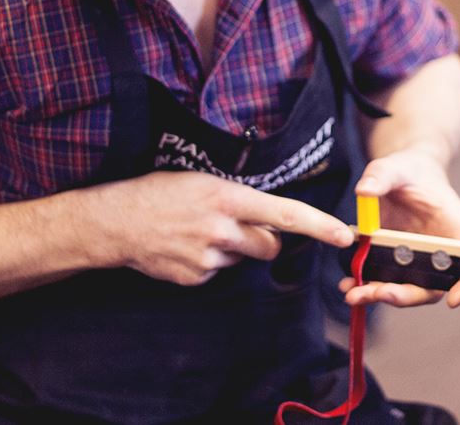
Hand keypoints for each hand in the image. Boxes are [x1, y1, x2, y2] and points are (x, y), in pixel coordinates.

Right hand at [82, 170, 353, 286]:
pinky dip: (210, 261)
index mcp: (226, 198)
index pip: (284, 213)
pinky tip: (186, 246)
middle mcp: (221, 229)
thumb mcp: (201, 181)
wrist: (115, 222)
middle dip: (264, 238)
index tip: (343, 235)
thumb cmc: (159, 192)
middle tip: (236, 224)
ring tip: (200, 232)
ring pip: (243, 259)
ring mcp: (208, 257)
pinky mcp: (195, 277)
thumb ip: (237, 197)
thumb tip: (268, 213)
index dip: (318, 225)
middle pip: (270, 245)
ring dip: (233, 248)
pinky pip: (219, 272)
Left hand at [339, 149, 459, 308]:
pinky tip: (348, 284)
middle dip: (405, 295)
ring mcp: (414, 261)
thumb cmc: (408, 170)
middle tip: (381, 293)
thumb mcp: (395, 167)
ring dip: (380, 295)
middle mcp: (437, 254)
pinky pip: (383, 280)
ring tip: (354, 294)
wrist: (398, 174)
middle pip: (430, 287)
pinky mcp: (392, 262)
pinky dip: (367, 286)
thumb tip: (363, 190)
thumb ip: (381, 176)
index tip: (453, 300)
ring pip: (404, 289)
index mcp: (454, 232)